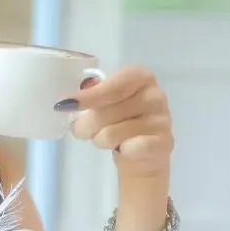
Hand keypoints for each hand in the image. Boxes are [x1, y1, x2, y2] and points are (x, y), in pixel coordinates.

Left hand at [59, 66, 173, 179]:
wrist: (141, 153)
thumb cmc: (118, 121)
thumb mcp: (105, 103)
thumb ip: (91, 97)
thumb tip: (66, 103)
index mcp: (140, 77)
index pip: (114, 85)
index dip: (90, 96)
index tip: (67, 105)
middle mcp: (155, 95)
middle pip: (107, 112)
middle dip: (85, 125)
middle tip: (81, 131)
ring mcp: (162, 120)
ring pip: (111, 134)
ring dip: (99, 140)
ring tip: (104, 139)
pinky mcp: (163, 143)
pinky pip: (127, 148)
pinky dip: (118, 150)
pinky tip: (123, 148)